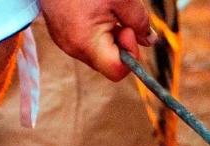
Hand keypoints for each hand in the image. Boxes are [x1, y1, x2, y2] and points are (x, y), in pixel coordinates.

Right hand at [39, 0, 156, 81]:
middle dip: (121, 44)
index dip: (130, 56)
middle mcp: (72, 47)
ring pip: (98, 51)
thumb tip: (149, 41)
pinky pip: (85, 40)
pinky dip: (96, 30)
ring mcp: (63, 39)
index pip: (116, 71)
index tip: (129, 30)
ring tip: (106, 9)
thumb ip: (140, 22)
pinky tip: (94, 9)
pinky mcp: (60, 31)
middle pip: (108, 62)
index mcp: (85, 43)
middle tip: (120, 17)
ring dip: (109, 35)